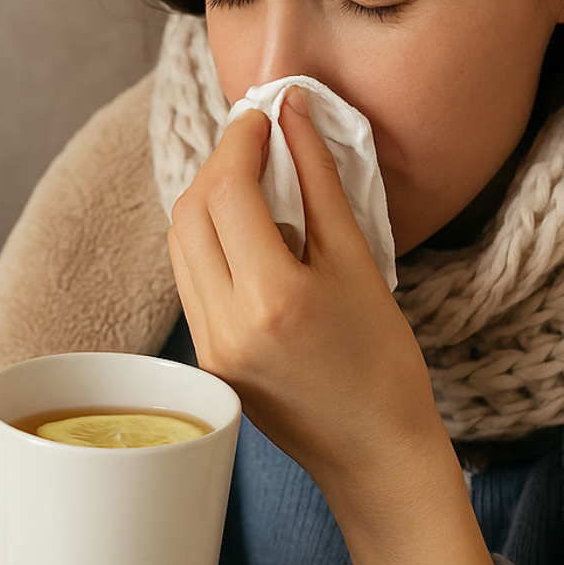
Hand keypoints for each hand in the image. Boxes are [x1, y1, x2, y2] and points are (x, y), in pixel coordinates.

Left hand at [167, 90, 443, 494]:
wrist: (374, 452)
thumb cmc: (383, 363)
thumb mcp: (358, 262)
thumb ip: (320, 180)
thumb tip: (294, 111)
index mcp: (270, 299)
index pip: (226, 192)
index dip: (239, 140)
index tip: (265, 115)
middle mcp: (225, 325)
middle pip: (189, 213)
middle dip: (218, 165)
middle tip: (257, 141)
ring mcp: (208, 348)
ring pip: (180, 246)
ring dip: (208, 202)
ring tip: (255, 183)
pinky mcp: (206, 361)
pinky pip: (191, 281)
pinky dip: (210, 243)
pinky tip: (251, 236)